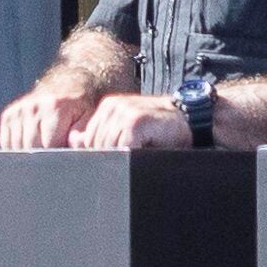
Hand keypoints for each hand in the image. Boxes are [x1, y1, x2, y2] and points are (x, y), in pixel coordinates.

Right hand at [0, 81, 104, 148]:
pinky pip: (7, 144)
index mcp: (54, 107)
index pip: (49, 147)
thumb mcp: (88, 118)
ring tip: (44, 144)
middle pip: (31, 149)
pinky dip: (18, 149)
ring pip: (17, 149)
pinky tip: (32, 142)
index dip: (57, 157)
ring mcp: (17, 111)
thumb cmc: (78, 107)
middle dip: (43, 157)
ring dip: (30, 154)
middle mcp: (32, 107)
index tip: (64, 153)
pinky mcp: (8, 116)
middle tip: (55, 150)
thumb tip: (73, 145)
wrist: (64, 85)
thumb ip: (83, 135)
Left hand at [73, 95, 195, 150]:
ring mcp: (123, 111)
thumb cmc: (161, 130)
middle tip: (131, 157)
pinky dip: (132, 154)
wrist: (192, 119)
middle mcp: (112, 106)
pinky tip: (146, 150)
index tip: (112, 160)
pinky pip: (122, 147)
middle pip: (94, 145)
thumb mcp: (128, 133)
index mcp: (107, 108)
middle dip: (108, 158)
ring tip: (140, 152)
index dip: (96, 154)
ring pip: (106, 148)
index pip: (87, 139)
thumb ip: (102, 136)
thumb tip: (74, 141)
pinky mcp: (136, 120)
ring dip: (122, 157)